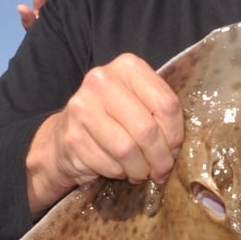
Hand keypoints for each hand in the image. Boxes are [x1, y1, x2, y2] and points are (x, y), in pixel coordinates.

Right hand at [25, 54, 183, 211]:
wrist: (64, 134)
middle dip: (159, 158)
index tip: (174, 148)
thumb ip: (159, 113)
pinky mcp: (72, 137)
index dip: (175, 133)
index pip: (166, 103)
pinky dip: (119, 173)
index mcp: (127, 66)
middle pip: (147, 129)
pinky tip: (119, 169)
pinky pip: (109, 164)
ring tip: (141, 172)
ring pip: (128, 150)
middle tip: (161, 170)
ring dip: (140, 169)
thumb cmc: (112, 119)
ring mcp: (83, 108)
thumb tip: (175, 148)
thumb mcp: (138, 103)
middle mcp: (101, 81)